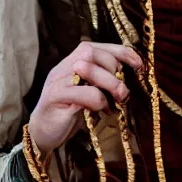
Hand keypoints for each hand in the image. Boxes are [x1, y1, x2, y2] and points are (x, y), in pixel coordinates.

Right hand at [28, 41, 141, 155]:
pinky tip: (101, 111)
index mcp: (73, 60)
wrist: (42, 135)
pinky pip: (82, 92)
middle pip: (92, 53)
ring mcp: (57, 80)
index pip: (98, 46)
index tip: (139, 65)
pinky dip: (98, 100)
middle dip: (114, 70)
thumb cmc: (71, 112)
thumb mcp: (90, 92)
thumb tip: (129, 77)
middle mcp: (63, 66)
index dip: (121, 52)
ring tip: (119, 99)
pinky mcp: (54, 97)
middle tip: (123, 92)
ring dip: (109, 84)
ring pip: (87, 68)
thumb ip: (103, 80)